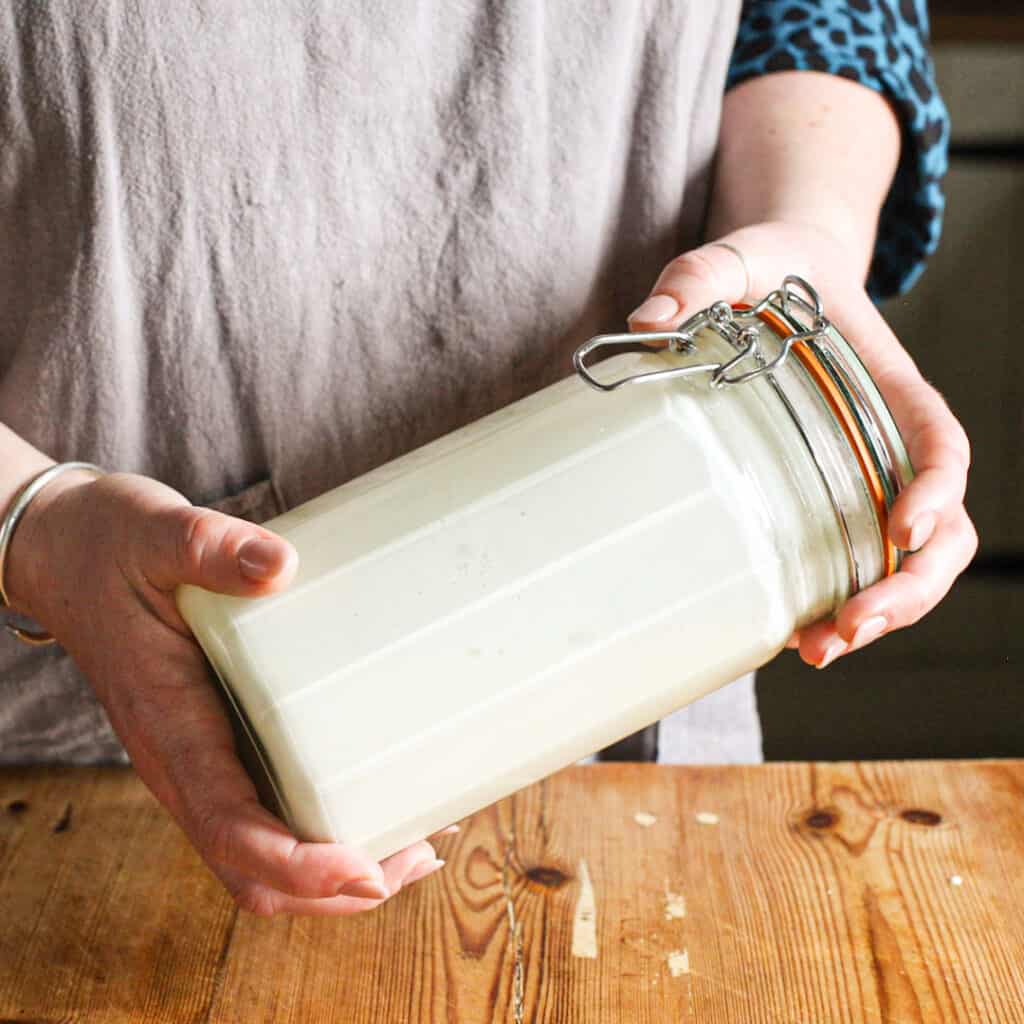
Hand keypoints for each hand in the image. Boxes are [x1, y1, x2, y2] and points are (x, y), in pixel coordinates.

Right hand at [6, 470, 446, 914]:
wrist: (70, 554)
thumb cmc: (110, 547)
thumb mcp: (157, 536)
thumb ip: (211, 548)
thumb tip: (280, 567)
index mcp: (168, 726)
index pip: (229, 828)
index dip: (298, 864)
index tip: (366, 868)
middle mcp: (182, 761)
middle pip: (253, 871)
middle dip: (333, 889)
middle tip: (416, 856)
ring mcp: (198, 759)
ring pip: (259, 856)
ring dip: (332, 874)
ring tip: (414, 843)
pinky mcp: (217, 742)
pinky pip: (264, 812)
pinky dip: (318, 830)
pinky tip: (373, 796)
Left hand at [628, 221, 977, 667]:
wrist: (781, 275)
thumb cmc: (773, 268)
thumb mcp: (740, 256)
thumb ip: (700, 277)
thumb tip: (647, 322)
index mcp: (889, 384)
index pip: (939, 441)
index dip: (935, 489)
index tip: (903, 530)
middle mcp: (888, 439)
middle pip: (941, 527)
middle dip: (910, 586)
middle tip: (850, 627)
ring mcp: (863, 473)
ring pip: (907, 560)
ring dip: (879, 613)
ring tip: (817, 652)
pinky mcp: (828, 494)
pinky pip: (852, 557)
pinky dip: (835, 601)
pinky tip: (795, 636)